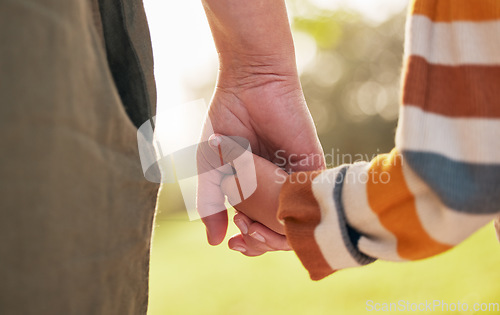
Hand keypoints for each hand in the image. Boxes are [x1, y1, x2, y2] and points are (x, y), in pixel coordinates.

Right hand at [197, 68, 324, 247]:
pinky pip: (309, 200)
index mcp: (254, 188)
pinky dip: (293, 215)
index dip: (247, 241)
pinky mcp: (312, 166)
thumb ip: (210, 202)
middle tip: (242, 234)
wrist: (250, 83)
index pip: (257, 227)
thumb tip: (213, 242)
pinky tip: (274, 218)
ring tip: (252, 228)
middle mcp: (275, 187)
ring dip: (276, 235)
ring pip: (294, 221)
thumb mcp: (211, 166)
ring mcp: (294, 178)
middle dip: (260, 242)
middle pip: (276, 229)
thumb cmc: (227, 120)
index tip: (231, 242)